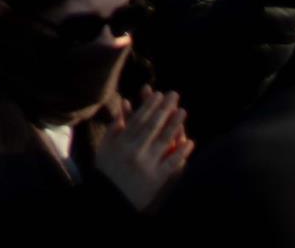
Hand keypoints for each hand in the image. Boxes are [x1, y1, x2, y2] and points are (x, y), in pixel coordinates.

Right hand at [97, 87, 192, 210]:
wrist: (110, 199)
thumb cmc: (106, 170)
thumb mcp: (105, 147)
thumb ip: (114, 127)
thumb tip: (124, 105)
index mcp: (121, 142)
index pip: (138, 119)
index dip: (149, 106)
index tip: (158, 94)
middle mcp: (134, 150)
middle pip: (152, 126)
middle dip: (164, 109)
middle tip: (174, 96)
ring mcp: (147, 164)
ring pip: (163, 141)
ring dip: (175, 125)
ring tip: (183, 111)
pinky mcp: (156, 178)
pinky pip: (171, 163)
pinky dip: (181, 152)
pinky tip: (190, 142)